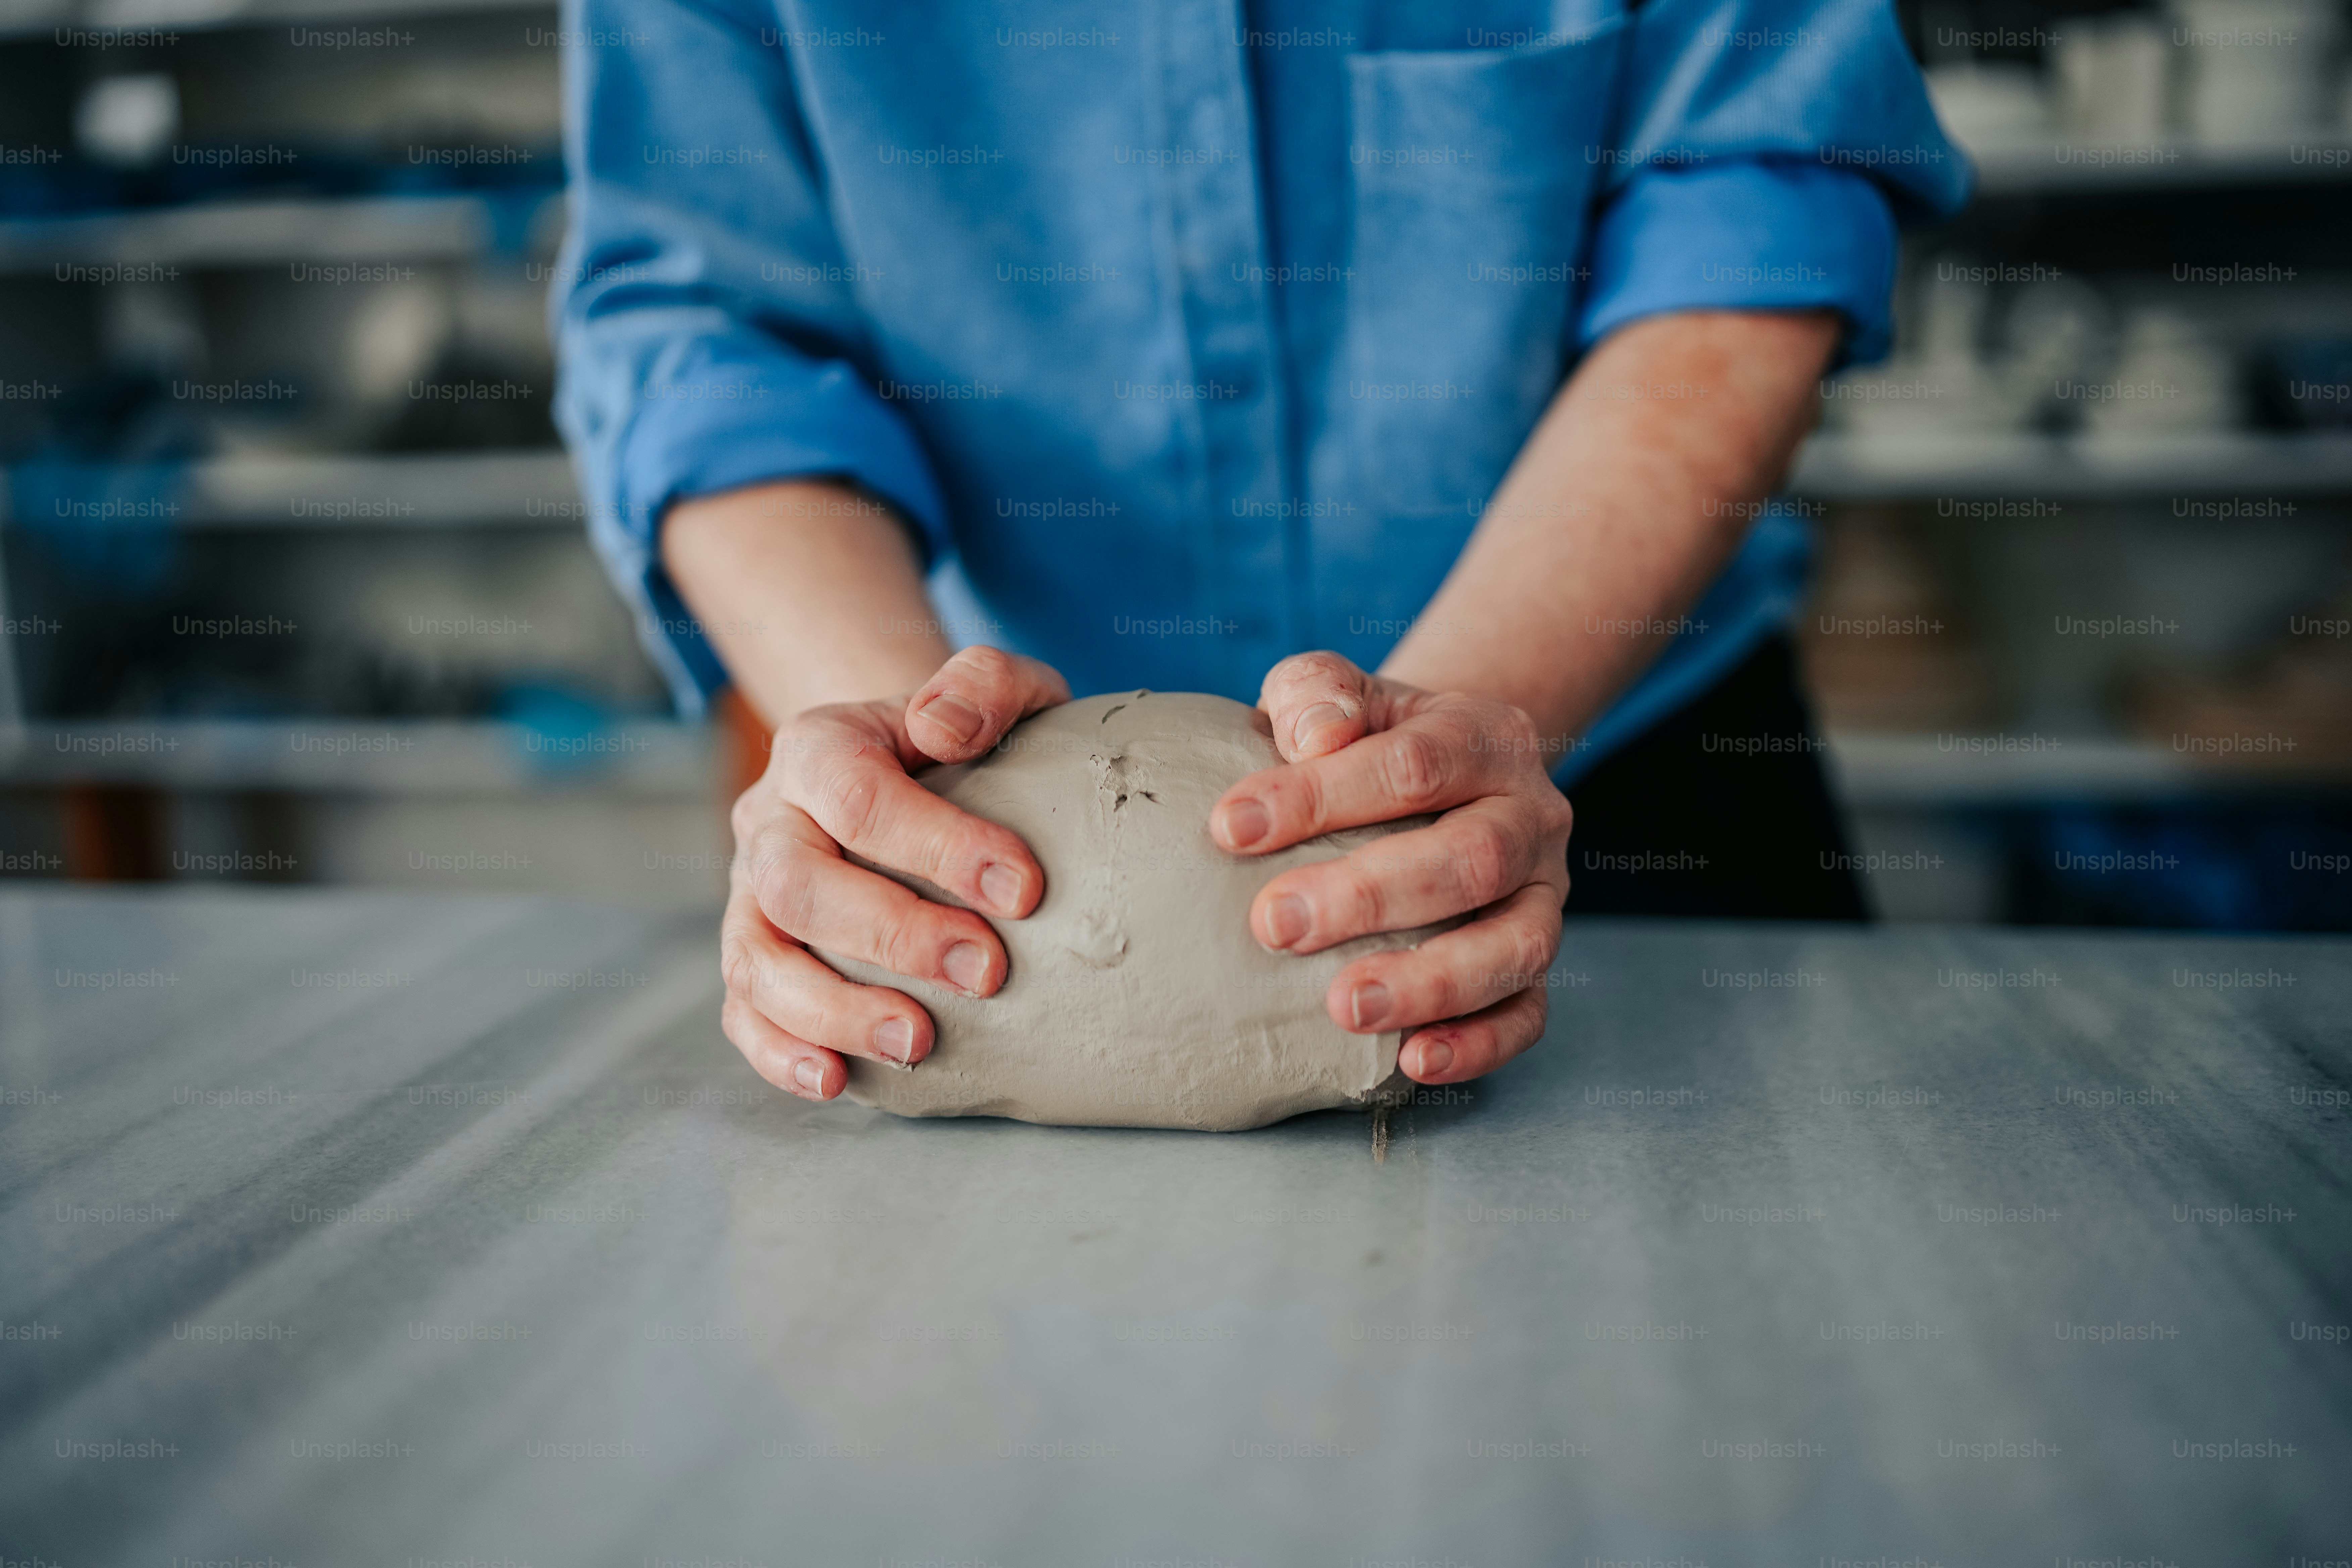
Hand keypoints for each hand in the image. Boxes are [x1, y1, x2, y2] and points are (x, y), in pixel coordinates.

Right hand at [720, 647, 1069, 1099]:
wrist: (910, 767)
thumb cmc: (967, 737)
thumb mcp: (995, 688)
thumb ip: (981, 684)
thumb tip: (943, 728)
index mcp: (817, 746)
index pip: (859, 797)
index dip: (938, 846)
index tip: (1024, 890)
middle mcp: (767, 819)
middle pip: (798, 885)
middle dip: (892, 935)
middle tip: (987, 974)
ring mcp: (748, 894)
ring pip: (757, 959)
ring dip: (834, 1009)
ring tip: (919, 1044)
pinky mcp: (751, 954)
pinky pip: (743, 1011)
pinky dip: (780, 1053)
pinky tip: (838, 1081)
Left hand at [1210, 653, 1572, 1084]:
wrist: (1440, 767)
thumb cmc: (1365, 737)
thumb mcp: (1338, 693)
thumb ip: (1318, 693)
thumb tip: (1314, 736)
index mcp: (1484, 736)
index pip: (1414, 764)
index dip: (1321, 796)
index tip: (1231, 828)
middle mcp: (1531, 815)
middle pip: (1472, 858)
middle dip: (1370, 896)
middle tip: (1276, 924)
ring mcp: (1545, 895)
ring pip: (1515, 945)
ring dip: (1429, 982)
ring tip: (1343, 1007)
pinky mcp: (1537, 962)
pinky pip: (1529, 1012)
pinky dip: (1479, 1043)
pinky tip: (1413, 1062)